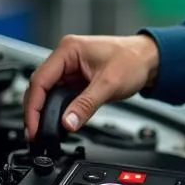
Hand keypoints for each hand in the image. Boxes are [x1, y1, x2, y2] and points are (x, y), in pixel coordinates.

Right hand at [23, 33, 159, 139]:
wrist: (151, 59)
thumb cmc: (133, 60)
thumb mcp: (109, 84)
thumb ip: (86, 105)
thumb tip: (67, 123)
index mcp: (68, 49)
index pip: (40, 79)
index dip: (34, 106)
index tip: (33, 127)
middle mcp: (66, 56)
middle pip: (40, 86)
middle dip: (36, 111)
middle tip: (35, 134)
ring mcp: (71, 67)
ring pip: (49, 92)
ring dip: (45, 111)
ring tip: (43, 131)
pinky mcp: (77, 78)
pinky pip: (61, 95)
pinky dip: (57, 109)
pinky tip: (56, 122)